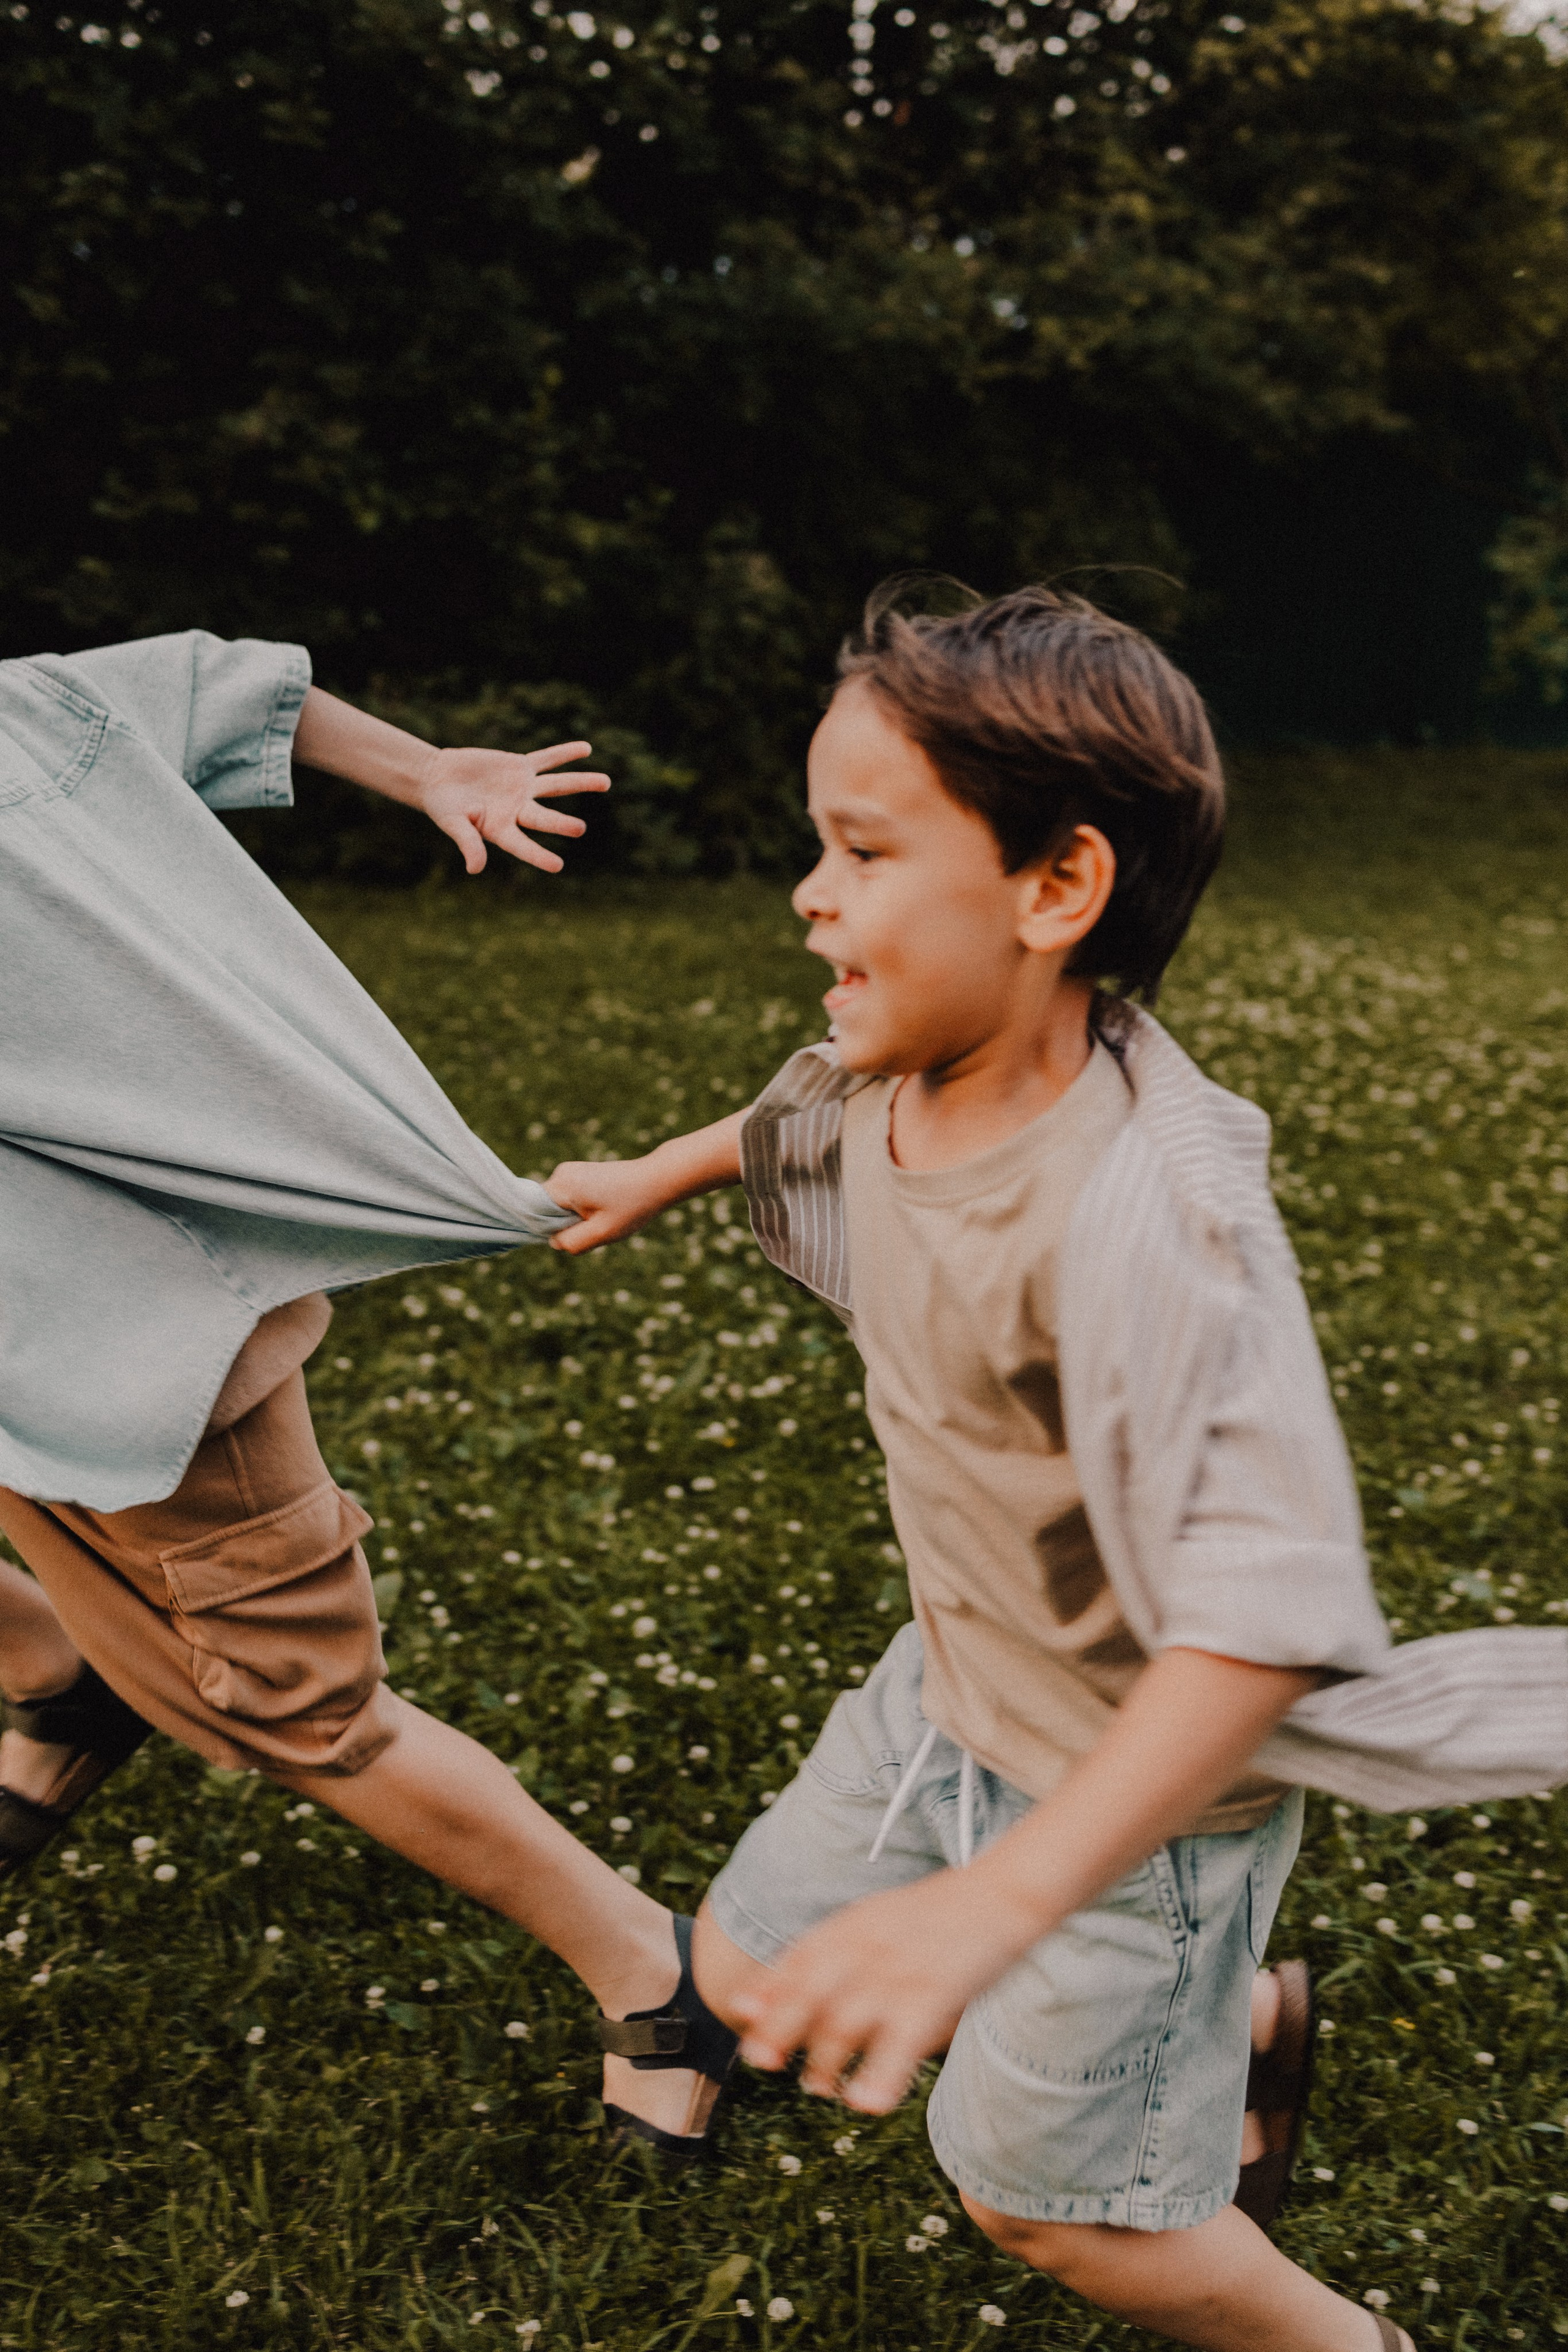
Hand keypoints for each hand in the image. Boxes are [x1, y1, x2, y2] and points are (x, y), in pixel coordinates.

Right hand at [418, 740, 609, 874]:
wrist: (438, 778)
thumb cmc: (443, 807)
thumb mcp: (453, 824)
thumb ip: (468, 843)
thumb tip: (475, 870)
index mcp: (502, 830)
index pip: (524, 845)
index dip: (538, 856)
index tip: (557, 866)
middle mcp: (518, 810)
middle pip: (545, 817)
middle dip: (562, 822)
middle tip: (581, 829)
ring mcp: (523, 788)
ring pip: (556, 785)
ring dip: (580, 782)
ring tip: (606, 782)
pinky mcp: (521, 767)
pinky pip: (547, 758)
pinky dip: (565, 753)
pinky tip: (587, 748)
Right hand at [545, 1155, 671, 1252]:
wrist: (658, 1179)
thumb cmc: (632, 1206)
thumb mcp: (602, 1233)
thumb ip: (573, 1242)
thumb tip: (553, 1242)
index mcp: (562, 1185)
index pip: (535, 1213)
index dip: (548, 1230)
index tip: (571, 1237)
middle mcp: (561, 1173)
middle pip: (547, 1210)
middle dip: (566, 1225)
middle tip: (595, 1228)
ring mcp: (570, 1171)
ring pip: (560, 1207)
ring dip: (577, 1219)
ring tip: (603, 1217)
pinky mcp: (580, 1173)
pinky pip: (571, 1200)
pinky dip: (583, 1210)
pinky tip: (605, 1209)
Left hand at [730, 1873, 1030, 2114]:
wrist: (1001, 1894)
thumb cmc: (936, 1916)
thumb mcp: (876, 1920)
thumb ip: (831, 1950)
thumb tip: (783, 1988)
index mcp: (852, 1926)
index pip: (797, 1958)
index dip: (766, 1989)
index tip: (739, 2014)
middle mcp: (866, 1947)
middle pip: (808, 1992)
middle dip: (779, 2026)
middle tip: (763, 2061)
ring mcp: (897, 1974)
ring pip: (843, 2024)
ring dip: (825, 2062)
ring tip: (819, 2086)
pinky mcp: (932, 1998)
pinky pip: (898, 2044)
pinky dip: (879, 2076)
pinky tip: (866, 2103)